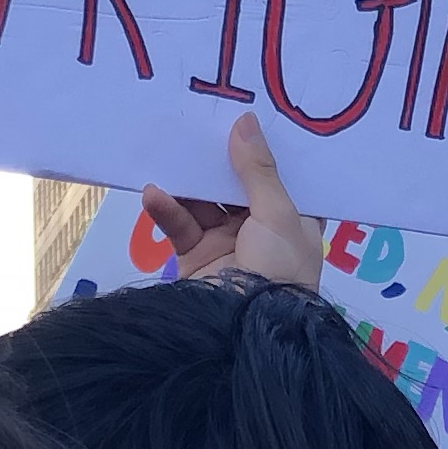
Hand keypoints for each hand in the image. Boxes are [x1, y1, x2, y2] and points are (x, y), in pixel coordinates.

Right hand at [144, 113, 327, 291]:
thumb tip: (246, 122)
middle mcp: (262, 231)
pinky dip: (166, 209)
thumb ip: (257, 170)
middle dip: (220, 158)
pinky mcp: (196, 258)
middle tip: (200, 120)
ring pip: (204, 202)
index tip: (249, 115)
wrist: (245, 332)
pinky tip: (153, 192)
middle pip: (237, 186)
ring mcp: (227, 245)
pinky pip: (179, 226)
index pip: (280, 179)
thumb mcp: (277, 214)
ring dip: (188, 180)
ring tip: (170, 148)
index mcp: (294, 222)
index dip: (266, 150)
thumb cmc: (278, 269)